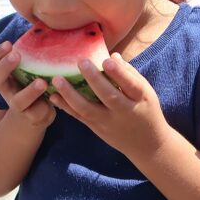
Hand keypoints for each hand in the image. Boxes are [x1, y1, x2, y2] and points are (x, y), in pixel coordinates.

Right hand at [0, 41, 55, 129]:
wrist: (38, 112)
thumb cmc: (35, 79)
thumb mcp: (31, 64)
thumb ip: (34, 48)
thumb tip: (45, 19)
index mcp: (5, 74)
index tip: (9, 43)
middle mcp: (7, 89)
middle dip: (4, 66)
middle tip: (16, 55)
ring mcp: (18, 105)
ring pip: (16, 101)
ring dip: (29, 91)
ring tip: (41, 82)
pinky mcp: (32, 117)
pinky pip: (35, 113)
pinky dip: (44, 105)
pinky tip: (54, 96)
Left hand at [48, 54, 172, 159]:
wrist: (147, 144)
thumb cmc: (146, 110)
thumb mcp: (146, 92)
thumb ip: (129, 74)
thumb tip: (113, 56)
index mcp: (141, 99)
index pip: (131, 85)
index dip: (119, 73)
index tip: (107, 60)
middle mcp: (124, 111)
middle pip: (108, 96)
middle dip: (94, 79)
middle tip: (81, 61)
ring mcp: (108, 122)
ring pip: (88, 109)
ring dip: (70, 94)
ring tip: (57, 79)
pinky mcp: (96, 128)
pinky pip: (79, 117)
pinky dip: (65, 107)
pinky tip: (53, 96)